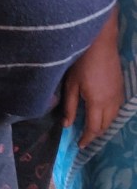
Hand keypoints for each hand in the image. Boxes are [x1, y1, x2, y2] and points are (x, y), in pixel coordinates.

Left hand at [63, 10, 122, 147]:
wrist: (100, 43)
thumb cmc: (82, 62)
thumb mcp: (71, 84)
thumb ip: (69, 106)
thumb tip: (66, 126)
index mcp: (97, 103)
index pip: (93, 128)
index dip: (87, 138)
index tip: (80, 145)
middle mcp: (111, 102)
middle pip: (105, 125)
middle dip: (95, 134)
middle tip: (85, 138)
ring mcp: (118, 94)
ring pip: (113, 118)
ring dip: (104, 125)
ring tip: (93, 127)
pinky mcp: (121, 87)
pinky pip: (117, 108)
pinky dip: (110, 115)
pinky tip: (102, 113)